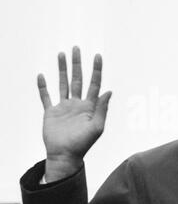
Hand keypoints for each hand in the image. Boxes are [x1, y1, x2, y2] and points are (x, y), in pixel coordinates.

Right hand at [37, 46, 111, 181]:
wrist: (65, 155)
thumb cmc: (83, 144)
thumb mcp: (96, 127)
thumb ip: (102, 109)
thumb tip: (109, 91)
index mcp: (89, 106)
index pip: (94, 84)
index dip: (96, 70)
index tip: (97, 56)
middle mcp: (77, 104)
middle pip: (78, 79)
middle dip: (77, 64)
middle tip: (77, 48)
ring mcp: (63, 107)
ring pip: (63, 84)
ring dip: (62, 70)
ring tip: (61, 54)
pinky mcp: (50, 112)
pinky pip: (46, 97)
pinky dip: (43, 87)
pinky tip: (42, 76)